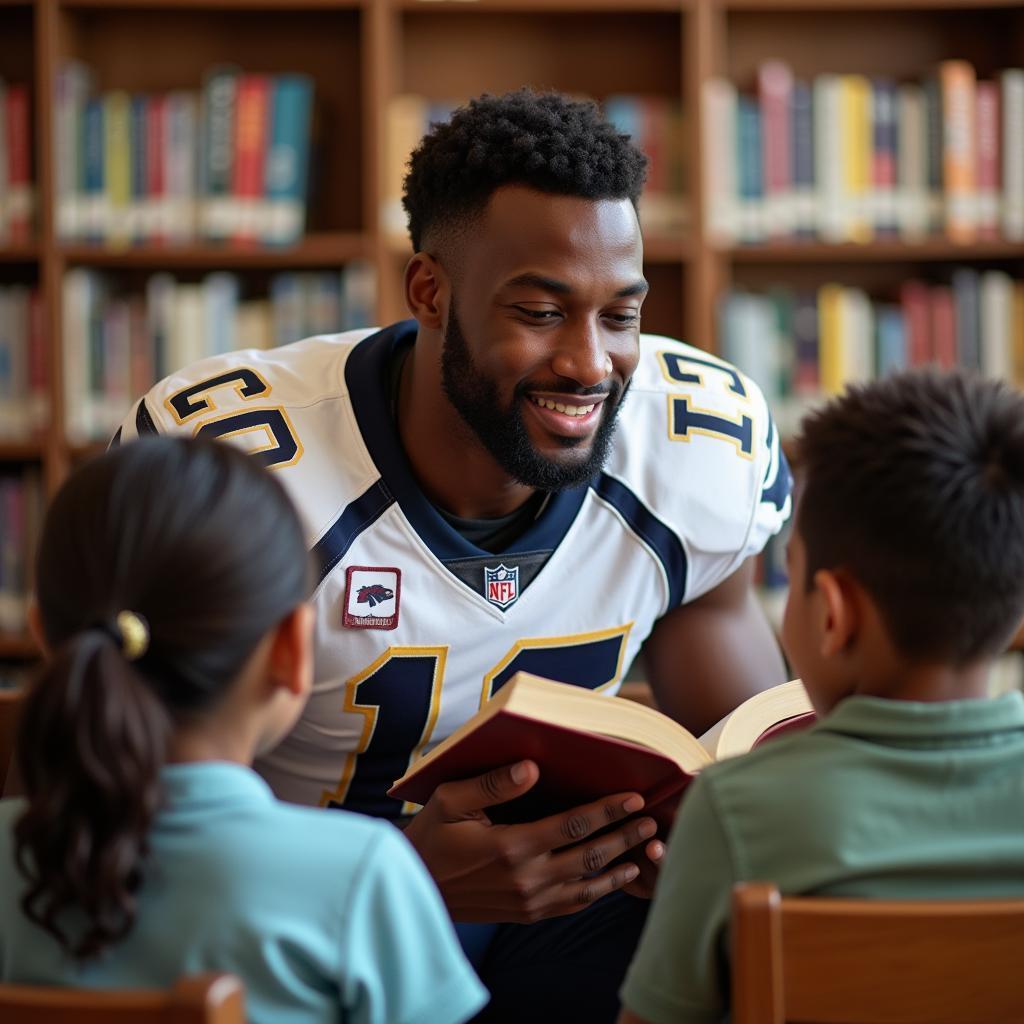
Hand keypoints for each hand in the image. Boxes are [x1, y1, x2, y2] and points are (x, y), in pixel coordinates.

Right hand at [403, 760, 658, 923]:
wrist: (413, 889)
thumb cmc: (431, 836)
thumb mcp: (451, 799)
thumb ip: (493, 783)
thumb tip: (532, 766)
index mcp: (512, 846)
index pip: (573, 825)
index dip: (607, 810)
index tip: (634, 798)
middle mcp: (527, 878)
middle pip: (590, 856)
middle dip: (625, 837)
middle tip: (652, 821)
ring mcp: (529, 901)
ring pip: (588, 886)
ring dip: (619, 868)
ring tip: (646, 853)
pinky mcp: (526, 914)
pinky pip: (571, 906)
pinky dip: (598, 894)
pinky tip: (613, 880)